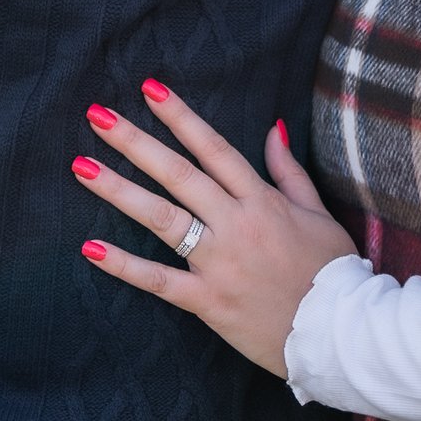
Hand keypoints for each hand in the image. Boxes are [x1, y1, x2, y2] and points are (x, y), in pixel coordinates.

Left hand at [71, 78, 358, 377]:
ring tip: (82, 166)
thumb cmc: (332, 270)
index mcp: (262, 200)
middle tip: (98, 116)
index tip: (149, 89)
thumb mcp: (318, 212)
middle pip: (178, 173)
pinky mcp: (207, 301)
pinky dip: (124, 265)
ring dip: (118, 191)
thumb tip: (273, 128)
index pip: (213, 147)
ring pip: (161, 218)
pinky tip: (90, 248)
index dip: (181, 116)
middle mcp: (235, 224)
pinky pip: (158, 280)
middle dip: (135, 141)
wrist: (338, 332)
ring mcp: (218, 263)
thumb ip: (289, 170)